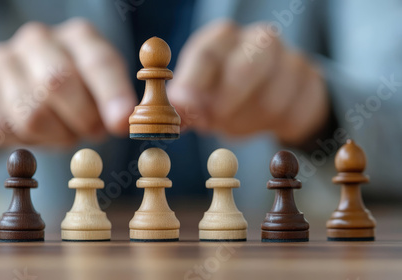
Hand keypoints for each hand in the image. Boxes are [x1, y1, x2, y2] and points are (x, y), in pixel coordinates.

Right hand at [0, 19, 135, 146]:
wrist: (10, 86)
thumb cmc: (69, 93)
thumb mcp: (98, 90)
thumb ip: (112, 103)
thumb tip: (122, 122)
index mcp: (78, 37)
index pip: (98, 61)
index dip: (112, 93)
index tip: (121, 123)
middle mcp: (38, 39)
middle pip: (59, 83)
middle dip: (81, 119)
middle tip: (92, 134)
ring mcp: (2, 58)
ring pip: (30, 113)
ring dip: (54, 135)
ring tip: (62, 132)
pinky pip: (2, 128)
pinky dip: (24, 140)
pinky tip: (32, 133)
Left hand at [168, 20, 328, 145]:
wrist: (275, 95)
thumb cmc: (225, 93)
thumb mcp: (198, 95)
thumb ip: (185, 104)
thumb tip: (167, 113)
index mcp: (222, 37)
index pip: (206, 55)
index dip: (193, 84)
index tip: (184, 110)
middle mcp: (258, 40)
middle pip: (246, 68)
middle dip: (226, 102)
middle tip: (210, 123)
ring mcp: (290, 58)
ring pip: (270, 100)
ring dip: (245, 122)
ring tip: (233, 123)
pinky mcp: (311, 81)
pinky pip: (291, 114)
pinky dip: (271, 127)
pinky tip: (261, 122)